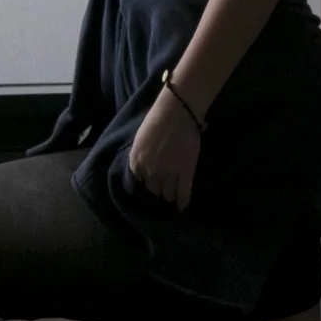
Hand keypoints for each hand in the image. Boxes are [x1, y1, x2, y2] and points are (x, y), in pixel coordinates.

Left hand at [127, 89, 203, 211]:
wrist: (176, 112)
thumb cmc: (157, 120)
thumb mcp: (140, 140)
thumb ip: (141, 157)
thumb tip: (145, 169)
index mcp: (136, 162)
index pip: (139, 183)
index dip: (147, 184)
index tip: (152, 186)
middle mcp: (150, 171)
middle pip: (154, 191)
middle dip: (159, 191)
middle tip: (165, 190)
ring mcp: (168, 173)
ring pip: (168, 194)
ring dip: (170, 196)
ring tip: (174, 195)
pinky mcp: (185, 172)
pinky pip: (183, 193)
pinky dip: (183, 203)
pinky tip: (182, 208)